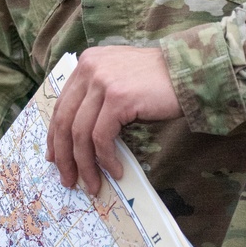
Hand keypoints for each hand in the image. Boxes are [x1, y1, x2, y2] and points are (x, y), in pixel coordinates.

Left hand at [46, 46, 181, 194]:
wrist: (191, 73)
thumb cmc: (159, 82)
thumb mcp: (120, 79)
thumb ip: (98, 96)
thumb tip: (78, 138)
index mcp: (88, 62)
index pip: (61, 104)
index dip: (55, 136)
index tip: (55, 159)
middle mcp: (90, 68)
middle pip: (65, 120)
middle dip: (64, 155)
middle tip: (68, 179)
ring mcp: (103, 81)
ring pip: (80, 132)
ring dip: (85, 164)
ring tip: (92, 184)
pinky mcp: (118, 97)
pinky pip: (101, 137)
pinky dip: (106, 159)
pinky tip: (116, 171)